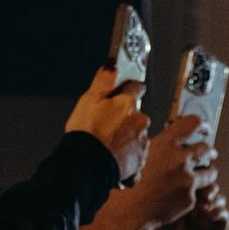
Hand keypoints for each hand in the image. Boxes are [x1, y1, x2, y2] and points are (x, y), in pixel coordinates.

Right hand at [67, 66, 149, 180]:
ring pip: (137, 136)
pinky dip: (127, 157)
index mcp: (127, 104)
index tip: (126, 91)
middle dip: (125, 119)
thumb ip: (103, 80)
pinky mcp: (140, 162)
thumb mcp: (88, 99)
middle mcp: (140, 122)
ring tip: (108, 144)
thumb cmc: (86, 133)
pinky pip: (136, 157)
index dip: (130, 89)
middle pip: (137, 115)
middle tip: (107, 126)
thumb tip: (112, 64)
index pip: (137, 87)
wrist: (87, 164)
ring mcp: (142, 143)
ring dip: (127, 139)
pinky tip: (113, 158)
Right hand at [117, 113, 214, 229]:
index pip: (193, 123)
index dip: (201, 125)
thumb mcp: (140, 154)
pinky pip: (198, 193)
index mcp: (166, 143)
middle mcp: (180, 159)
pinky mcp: (189, 198)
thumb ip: (159, 145)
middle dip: (209, 151)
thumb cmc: (128, 180)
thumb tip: (169, 139)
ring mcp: (186, 179)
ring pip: (210, 172)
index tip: (204, 129)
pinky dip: (192, 193)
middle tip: (210, 153)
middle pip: (205, 148)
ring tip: (206, 174)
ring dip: (209, 172)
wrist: (127, 208)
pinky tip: (182, 196)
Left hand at [155, 181, 228, 229]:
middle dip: (204, 185)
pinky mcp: (220, 228)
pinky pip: (223, 212)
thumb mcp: (167, 219)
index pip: (189, 183)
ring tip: (202, 206)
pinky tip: (208, 217)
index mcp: (180, 203)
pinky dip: (218, 211)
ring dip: (211, 198)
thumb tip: (183, 179)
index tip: (187, 180)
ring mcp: (208, 217)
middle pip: (206, 185)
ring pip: (217, 197)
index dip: (192, 179)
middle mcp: (195, 208)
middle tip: (198, 192)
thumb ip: (175, 199)